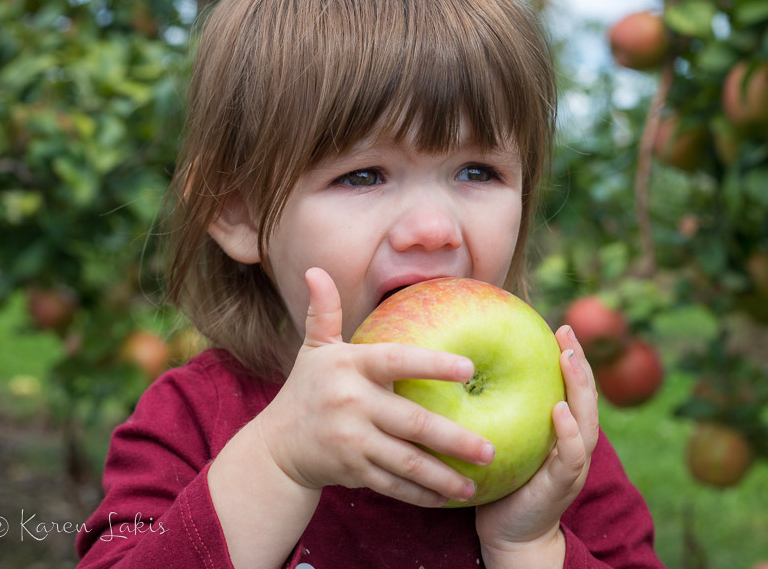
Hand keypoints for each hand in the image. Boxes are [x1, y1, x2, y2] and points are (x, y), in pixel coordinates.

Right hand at [255, 267, 495, 506]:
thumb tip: (316, 270)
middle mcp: (352, 404)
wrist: (276, 448)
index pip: (396, 361)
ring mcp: (352, 441)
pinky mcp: (353, 471)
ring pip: (407, 462)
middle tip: (490, 449)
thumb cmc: (307, 390)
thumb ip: (323, 312)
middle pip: (412, 422)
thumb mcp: (313, 350)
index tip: (469, 368)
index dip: (432, 364)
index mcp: (350, 367)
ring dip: (444, 475)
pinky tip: (449, 498)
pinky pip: (394, 485)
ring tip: (476, 484)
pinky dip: (422, 494)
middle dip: (454, 438)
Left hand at [475, 325, 599, 565]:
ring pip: (587, 419)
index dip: (569, 358)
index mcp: (561, 432)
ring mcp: (572, 464)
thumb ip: (498, 412)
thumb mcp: (503, 440)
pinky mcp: (562, 484)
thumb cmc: (502, 484)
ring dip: (579, 386)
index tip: (558, 327)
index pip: (571, 388)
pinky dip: (568, 432)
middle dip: (580, 361)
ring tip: (567, 357)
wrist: (510, 535)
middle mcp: (574, 444)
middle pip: (586, 395)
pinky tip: (558, 410)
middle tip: (566, 330)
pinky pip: (572, 455)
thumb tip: (468, 371)